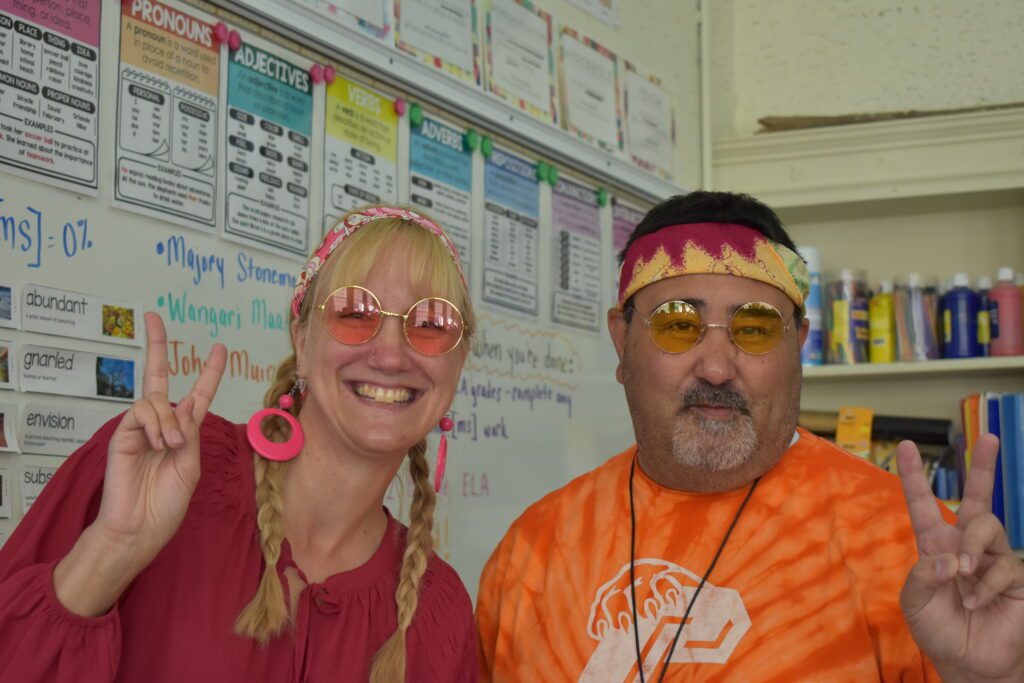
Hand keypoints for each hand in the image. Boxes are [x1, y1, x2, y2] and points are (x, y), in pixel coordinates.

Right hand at [54, 313, 225, 614]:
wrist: (142, 526)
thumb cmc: (169, 501)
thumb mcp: (192, 463)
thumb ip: (191, 432)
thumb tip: (182, 408)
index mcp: (185, 429)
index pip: (197, 393)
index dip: (208, 371)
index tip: (219, 347)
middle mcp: (162, 422)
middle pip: (158, 375)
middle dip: (156, 344)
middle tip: (152, 316)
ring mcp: (140, 426)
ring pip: (156, 398)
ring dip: (169, 422)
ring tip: (171, 447)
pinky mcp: (123, 432)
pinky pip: (141, 411)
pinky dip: (156, 425)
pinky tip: (158, 445)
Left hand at [897, 435, 1023, 680]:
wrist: (968, 662)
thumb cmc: (938, 629)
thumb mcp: (915, 601)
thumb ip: (923, 574)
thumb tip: (950, 557)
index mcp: (935, 544)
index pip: (923, 503)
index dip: (913, 476)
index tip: (905, 446)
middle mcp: (966, 545)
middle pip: (977, 497)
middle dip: (984, 465)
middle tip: (987, 436)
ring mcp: (994, 558)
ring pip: (986, 526)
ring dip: (971, 548)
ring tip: (962, 575)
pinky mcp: (1017, 578)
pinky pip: (1002, 566)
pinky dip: (985, 584)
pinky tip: (976, 600)